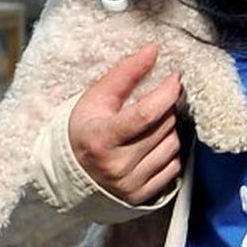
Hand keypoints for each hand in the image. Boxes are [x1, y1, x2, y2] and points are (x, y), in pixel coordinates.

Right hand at [68, 42, 185, 203]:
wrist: (70, 172)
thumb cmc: (84, 129)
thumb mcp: (95, 98)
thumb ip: (125, 73)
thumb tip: (152, 50)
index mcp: (101, 138)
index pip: (145, 114)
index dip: (165, 93)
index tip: (175, 78)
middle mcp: (116, 166)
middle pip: (163, 128)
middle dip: (165, 109)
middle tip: (155, 103)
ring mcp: (130, 184)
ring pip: (172, 147)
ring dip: (169, 130)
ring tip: (151, 126)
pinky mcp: (141, 196)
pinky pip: (173, 168)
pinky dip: (168, 153)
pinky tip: (153, 146)